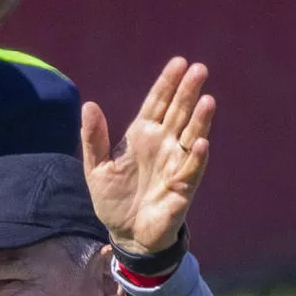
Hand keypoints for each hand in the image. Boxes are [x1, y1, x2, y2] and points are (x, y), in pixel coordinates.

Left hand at [80, 57, 215, 256]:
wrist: (125, 234)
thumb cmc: (114, 199)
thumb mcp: (96, 168)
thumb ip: (93, 138)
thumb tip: (89, 105)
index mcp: (142, 135)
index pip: (157, 103)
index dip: (167, 83)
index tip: (179, 62)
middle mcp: (163, 145)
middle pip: (178, 113)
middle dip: (188, 92)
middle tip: (199, 69)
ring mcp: (175, 164)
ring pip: (190, 136)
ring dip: (199, 119)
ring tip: (207, 100)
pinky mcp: (182, 187)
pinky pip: (191, 169)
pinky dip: (197, 157)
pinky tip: (201, 143)